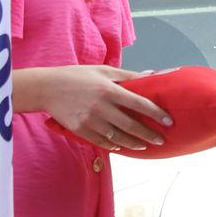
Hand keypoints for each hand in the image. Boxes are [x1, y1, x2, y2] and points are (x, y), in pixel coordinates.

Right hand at [19, 65, 171, 149]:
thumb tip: (151, 75)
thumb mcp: (103, 70)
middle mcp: (101, 107)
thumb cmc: (78, 76)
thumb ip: (127, 76)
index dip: (156, 113)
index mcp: (109, 90)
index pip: (139, 104)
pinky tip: (121, 146)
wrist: (47, 88)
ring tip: (143, 145)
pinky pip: (100, 141)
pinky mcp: (79, 130)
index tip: (169, 121)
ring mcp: (89, 120)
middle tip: (161, 140)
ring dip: (133, 143)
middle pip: (130, 125)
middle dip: (148, 134)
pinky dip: (113, 145)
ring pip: (117, 137)